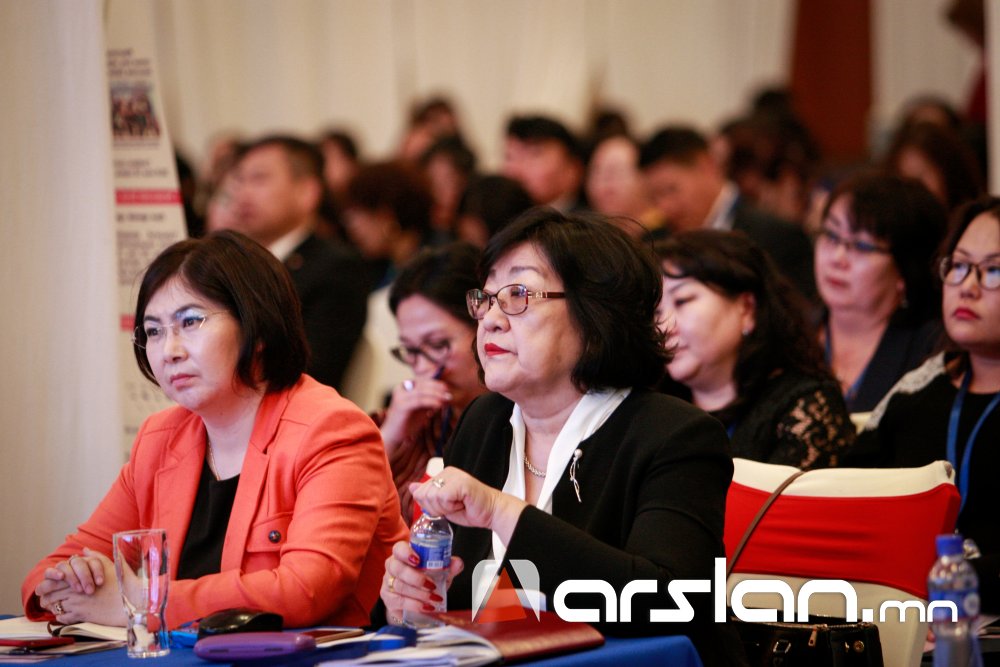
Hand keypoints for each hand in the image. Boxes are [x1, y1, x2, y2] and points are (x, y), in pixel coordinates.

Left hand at [35, 549, 125, 625]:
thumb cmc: (123, 583)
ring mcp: (77, 604)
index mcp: (79, 577)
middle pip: (50, 594)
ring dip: (52, 606)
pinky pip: (63, 617)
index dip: (47, 583)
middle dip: (46, 596)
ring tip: (53, 606)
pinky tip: (65, 613)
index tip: (47, 585)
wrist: (131, 603)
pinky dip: (61, 616)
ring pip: (55, 606)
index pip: (54, 580)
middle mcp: (75, 591)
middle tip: (45, 598)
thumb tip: (85, 550)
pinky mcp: (81, 616)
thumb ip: (95, 557)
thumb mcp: (111, 565)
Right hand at [381, 377, 451, 451]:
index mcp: (405, 386)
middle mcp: (401, 388)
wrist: (393, 436)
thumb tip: (445, 394)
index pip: (423, 380)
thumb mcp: (421, 408)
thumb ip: (430, 400)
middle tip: (449, 394)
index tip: (447, 386)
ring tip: (446, 399)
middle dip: (438, 388)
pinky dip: (431, 401)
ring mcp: (400, 396)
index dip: (436, 381)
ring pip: (422, 391)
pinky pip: (420, 401)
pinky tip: (439, 405)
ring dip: (437, 394)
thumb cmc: (407, 423)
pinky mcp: (401, 405)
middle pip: (423, 383)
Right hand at [381, 540, 463, 623]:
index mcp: (403, 555)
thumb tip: (457, 563)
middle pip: (397, 568)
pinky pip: (399, 601)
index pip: (398, 548)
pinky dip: (415, 605)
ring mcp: (388, 583)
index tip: (418, 560)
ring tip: (434, 598)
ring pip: (399, 586)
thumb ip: (448, 567)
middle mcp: (392, 566)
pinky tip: (426, 607)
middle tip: (432, 585)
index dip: (405, 553)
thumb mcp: (439, 573)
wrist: (417, 602)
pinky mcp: (389, 599)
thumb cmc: (427, 580)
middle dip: (415, 577)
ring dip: (419, 593)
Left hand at [410, 467, 527, 541]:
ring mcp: (454, 475)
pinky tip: (462, 504)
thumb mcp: (443, 506)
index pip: (419, 493)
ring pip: (432, 497)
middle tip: (453, 507)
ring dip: (444, 508)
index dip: (430, 507)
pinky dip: (451, 507)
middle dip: (436, 509)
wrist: (492, 512)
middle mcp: (447, 472)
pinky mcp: (460, 482)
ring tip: (458, 505)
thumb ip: (428, 497)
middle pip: (423, 495)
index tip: (447, 507)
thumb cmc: (471, 509)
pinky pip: (443, 497)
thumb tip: (412, 487)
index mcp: (442, 476)